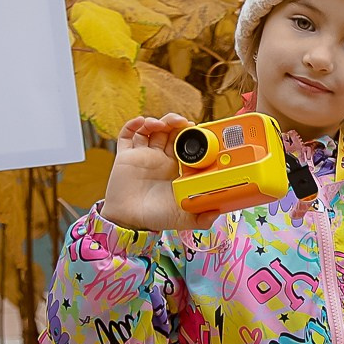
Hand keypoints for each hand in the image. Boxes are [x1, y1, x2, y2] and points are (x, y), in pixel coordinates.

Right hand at [100, 115, 206, 231]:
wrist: (129, 222)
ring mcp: (142, 156)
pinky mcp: (125, 156)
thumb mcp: (183, 217)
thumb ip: (201, 217)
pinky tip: (140, 122)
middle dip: (174, 122)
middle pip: (167, 132)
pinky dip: (132, 124)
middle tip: (179, 122)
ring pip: (149, 130)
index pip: (183, 143)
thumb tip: (218, 212)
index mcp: (174, 167)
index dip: (188, 133)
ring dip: (155, 121)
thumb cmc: (155, 218)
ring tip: (159, 124)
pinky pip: (126, 136)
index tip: (194, 129)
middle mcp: (159, 159)